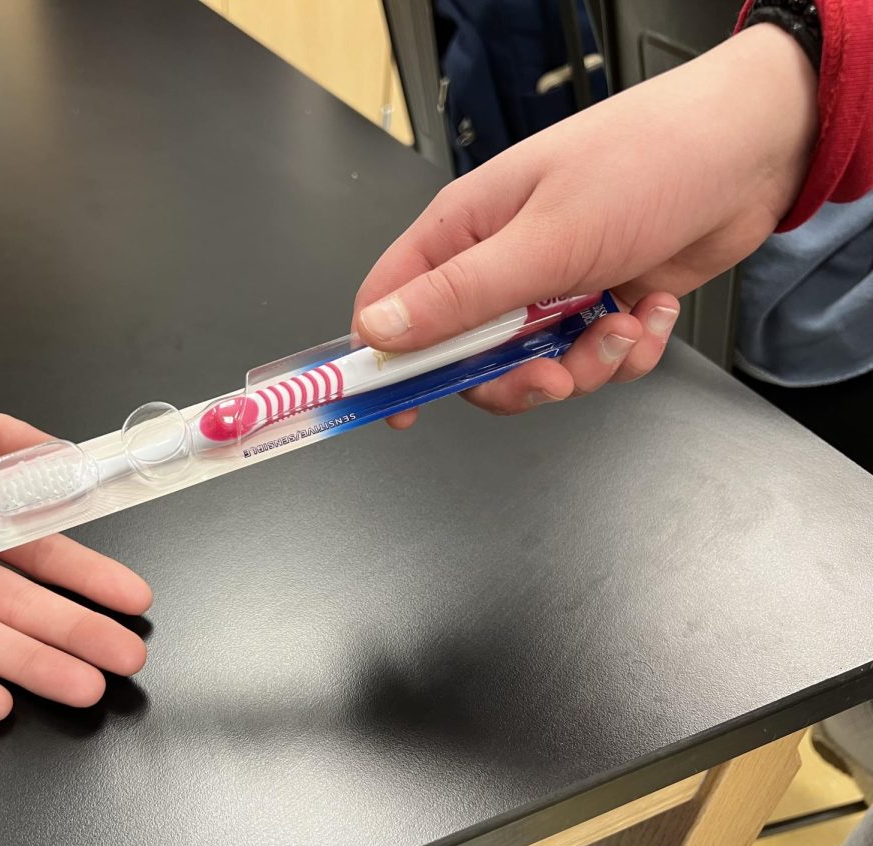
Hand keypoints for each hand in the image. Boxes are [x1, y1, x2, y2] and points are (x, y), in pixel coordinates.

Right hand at [352, 23, 817, 421]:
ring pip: (534, 365)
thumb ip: (460, 296)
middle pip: (468, 356)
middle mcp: (500, 262)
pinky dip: (626, 350)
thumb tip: (379, 332)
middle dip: (515, 379)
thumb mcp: (544, 240)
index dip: (389, 360)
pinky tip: (653, 311)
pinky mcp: (599, 302)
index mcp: (465, 232)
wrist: (750, 151)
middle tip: (556, 377)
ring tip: (624, 328)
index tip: (404, 409)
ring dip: (586, 365)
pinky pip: (591, 358)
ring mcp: (551, 285)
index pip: (392, 304)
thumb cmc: (642, 164)